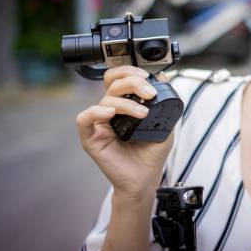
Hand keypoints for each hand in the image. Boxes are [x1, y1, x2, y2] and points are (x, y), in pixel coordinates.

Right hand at [76, 66, 174, 198]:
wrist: (145, 179)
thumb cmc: (151, 154)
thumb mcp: (165, 124)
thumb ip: (165, 102)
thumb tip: (164, 77)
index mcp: (125, 105)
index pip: (120, 78)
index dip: (131, 72)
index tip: (148, 77)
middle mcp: (111, 111)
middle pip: (113, 83)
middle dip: (132, 82)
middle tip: (148, 92)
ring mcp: (100, 123)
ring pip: (106, 99)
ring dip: (126, 102)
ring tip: (142, 114)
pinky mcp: (91, 137)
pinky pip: (85, 118)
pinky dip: (97, 111)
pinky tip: (112, 114)